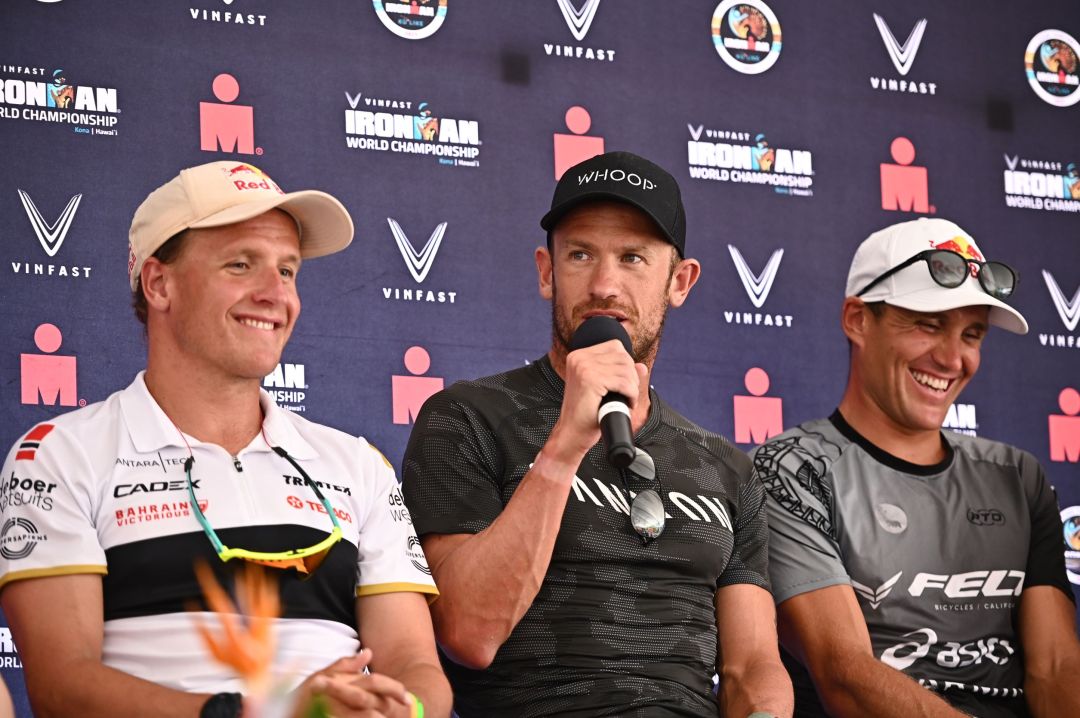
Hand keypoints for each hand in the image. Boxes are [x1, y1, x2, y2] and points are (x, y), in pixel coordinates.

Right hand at [291, 648, 412, 717]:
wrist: (284, 710)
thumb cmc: (306, 694)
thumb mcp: (324, 674)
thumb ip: (346, 664)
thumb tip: (368, 652)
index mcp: (344, 681)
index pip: (375, 681)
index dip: (394, 689)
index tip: (408, 697)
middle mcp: (342, 695)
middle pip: (373, 700)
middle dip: (391, 707)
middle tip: (408, 710)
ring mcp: (337, 710)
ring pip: (367, 716)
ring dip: (379, 716)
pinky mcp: (332, 717)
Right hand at [548, 339, 642, 461]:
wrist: (571, 434)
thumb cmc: (586, 414)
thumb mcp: (604, 389)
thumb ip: (620, 374)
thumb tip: (642, 366)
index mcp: (579, 356)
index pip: (615, 347)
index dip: (626, 365)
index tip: (623, 384)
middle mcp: (579, 357)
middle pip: (623, 356)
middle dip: (631, 377)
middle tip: (627, 395)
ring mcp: (583, 367)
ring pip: (626, 369)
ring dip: (632, 387)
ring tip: (626, 401)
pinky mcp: (590, 380)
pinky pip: (624, 382)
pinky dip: (631, 395)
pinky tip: (626, 404)